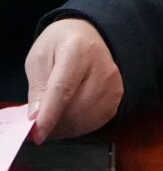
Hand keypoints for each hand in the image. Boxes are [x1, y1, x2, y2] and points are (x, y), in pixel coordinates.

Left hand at [25, 18, 123, 142]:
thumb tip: (36, 119)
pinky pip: (97, 121)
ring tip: (52, 121)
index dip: (50, 115)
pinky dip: (78, 126)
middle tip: (37, 127)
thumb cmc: (59, 44)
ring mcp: (114, 83)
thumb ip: (38, 88)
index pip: (63, 89)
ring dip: (65, 128)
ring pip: (87, 119)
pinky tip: (68, 118)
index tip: (37, 135)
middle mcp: (102, 68)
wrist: (89, 34)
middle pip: (77, 108)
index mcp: (77, 51)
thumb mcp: (39, 58)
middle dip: (53, 125)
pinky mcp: (119, 95)